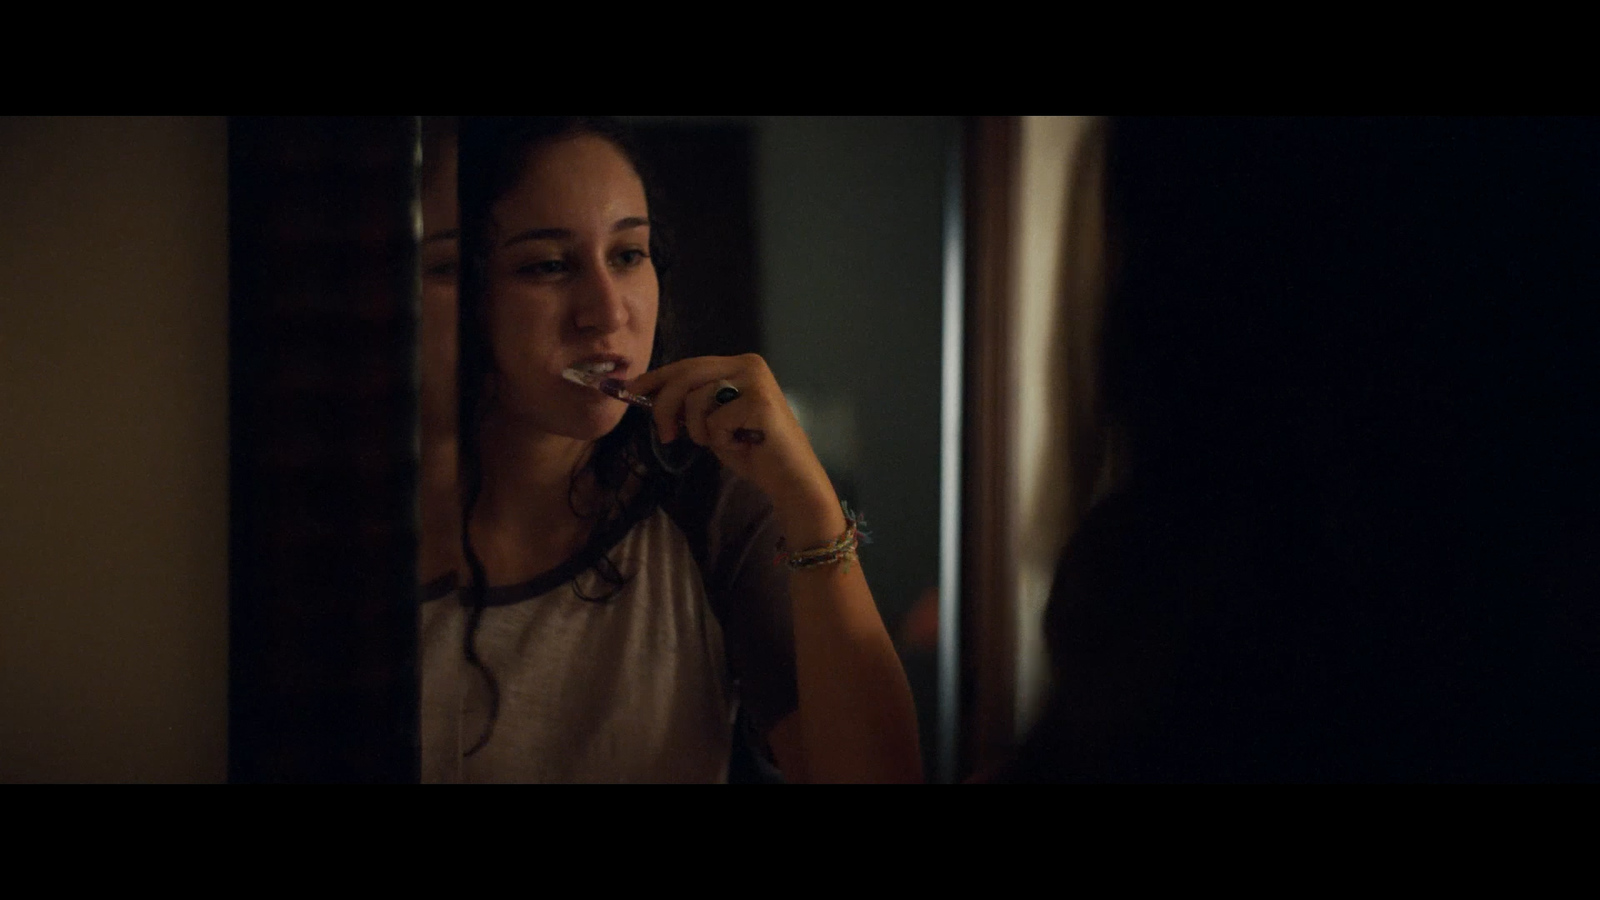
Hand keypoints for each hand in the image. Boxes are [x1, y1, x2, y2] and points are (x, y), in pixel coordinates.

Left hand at [626, 355, 840, 536]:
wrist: (789, 478)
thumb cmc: (752, 451)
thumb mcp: (712, 423)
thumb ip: (690, 405)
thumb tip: (648, 395)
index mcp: (738, 365)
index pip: (688, 365)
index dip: (657, 377)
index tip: (631, 390)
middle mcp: (749, 364)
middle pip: (686, 375)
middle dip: (665, 405)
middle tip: (664, 434)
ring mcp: (756, 380)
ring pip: (696, 398)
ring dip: (698, 429)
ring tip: (721, 442)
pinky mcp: (760, 401)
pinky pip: (715, 420)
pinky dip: (720, 440)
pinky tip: (742, 444)